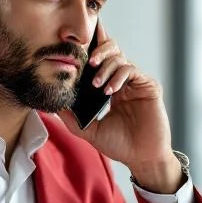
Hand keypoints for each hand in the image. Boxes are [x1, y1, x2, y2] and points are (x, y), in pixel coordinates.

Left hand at [56, 23, 180, 192]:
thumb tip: (52, 105)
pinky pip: (131, 71)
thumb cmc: (120, 145)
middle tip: (88, 61)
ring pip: (120, 58)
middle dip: (98, 50)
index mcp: (110, 88)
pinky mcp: (148, 86)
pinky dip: (118, 77)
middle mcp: (124, 81)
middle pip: (112, 51)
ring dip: (105, 67)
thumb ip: (72, 118)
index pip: (101, 61)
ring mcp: (137, 83)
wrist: (142, 158)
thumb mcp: (89, 131)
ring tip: (96, 84)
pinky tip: (109, 90)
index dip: (91, 49)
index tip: (76, 45)